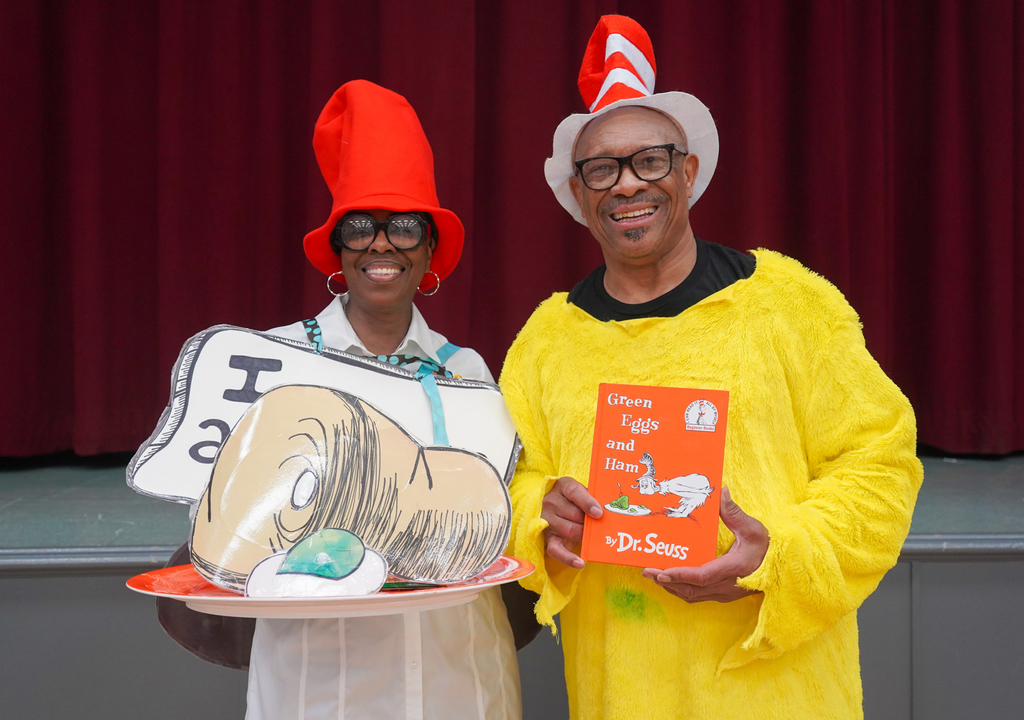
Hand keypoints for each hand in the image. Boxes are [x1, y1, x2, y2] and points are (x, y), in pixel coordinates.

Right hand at [541, 476, 602, 568]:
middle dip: (590, 523)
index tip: (598, 513)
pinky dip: (568, 558)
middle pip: (574, 514)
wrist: (551, 504)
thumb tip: (610, 511)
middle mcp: (551, 502)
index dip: (587, 503)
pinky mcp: (547, 537)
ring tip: (594, 537)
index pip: (574, 492)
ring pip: (570, 531)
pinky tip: (580, 562)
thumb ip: (592, 498)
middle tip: (601, 527)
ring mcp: (547, 520)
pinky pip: (555, 550)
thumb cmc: (573, 498)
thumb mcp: (581, 492)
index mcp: (563, 486)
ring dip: (584, 536)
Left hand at [641, 486, 768, 602]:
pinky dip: (682, 589)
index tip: (661, 572)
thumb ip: (734, 512)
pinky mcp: (724, 594)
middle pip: (691, 590)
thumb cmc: (770, 547)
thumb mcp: (754, 528)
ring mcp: (726, 593)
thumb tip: (720, 492)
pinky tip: (671, 581)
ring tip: (654, 576)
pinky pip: (698, 596)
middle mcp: (728, 586)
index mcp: (734, 568)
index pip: (702, 576)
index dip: (681, 575)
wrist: (784, 568)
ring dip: (672, 588)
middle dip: (667, 582)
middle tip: (647, 572)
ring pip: (693, 596)